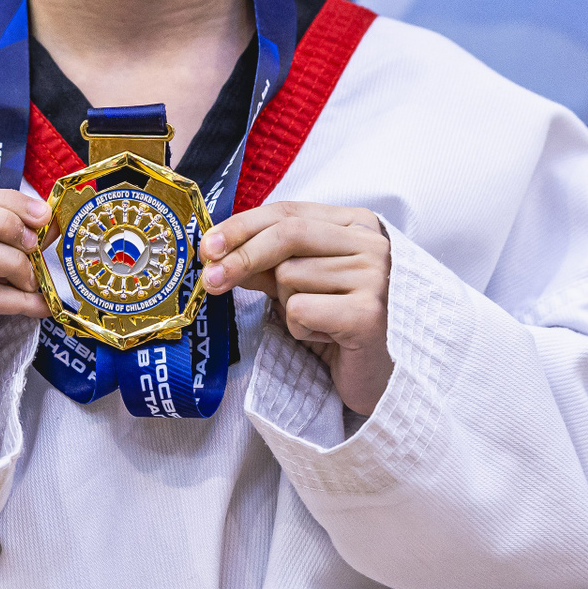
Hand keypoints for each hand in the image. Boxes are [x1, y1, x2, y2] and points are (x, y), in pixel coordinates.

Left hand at [201, 202, 393, 414]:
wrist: (380, 376)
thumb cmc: (337, 323)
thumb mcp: (299, 284)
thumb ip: (265, 263)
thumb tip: (216, 254)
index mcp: (357, 224)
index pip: (288, 211)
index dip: (242, 226)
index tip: (207, 246)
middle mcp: (372, 244)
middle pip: (288, 234)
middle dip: (242, 256)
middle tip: (210, 279)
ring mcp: (375, 276)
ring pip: (291, 276)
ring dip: (287, 306)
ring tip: (318, 322)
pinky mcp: (368, 314)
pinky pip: (300, 310)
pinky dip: (299, 329)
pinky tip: (327, 338)